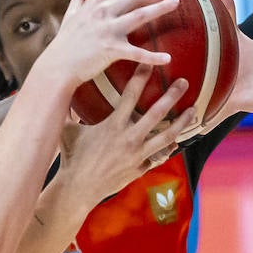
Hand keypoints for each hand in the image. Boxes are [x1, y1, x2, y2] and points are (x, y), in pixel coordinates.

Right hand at [41, 0, 178, 89]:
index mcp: (95, 4)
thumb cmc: (63, 45)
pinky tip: (167, 58)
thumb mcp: (69, 18)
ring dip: (161, 8)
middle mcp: (103, 13)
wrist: (57, 67)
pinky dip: (153, 56)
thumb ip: (77, 1)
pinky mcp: (111, 49)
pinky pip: (138, 52)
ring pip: (141, 15)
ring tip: (177, 4)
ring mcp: (108, 29)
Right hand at [58, 68, 198, 203]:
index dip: (142, 77)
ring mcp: (137, 154)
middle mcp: (129, 138)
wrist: (78, 189)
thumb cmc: (71, 158)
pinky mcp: (140, 168)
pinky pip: (160, 156)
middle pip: (158, 112)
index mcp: (113, 125)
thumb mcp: (68, 131)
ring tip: (193, 111)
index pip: (131, 95)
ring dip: (182, 122)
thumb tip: (59, 94)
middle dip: (173, 95)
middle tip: (184, 82)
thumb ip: (68, 112)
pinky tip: (176, 141)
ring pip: (167, 135)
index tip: (152, 64)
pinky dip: (169, 148)